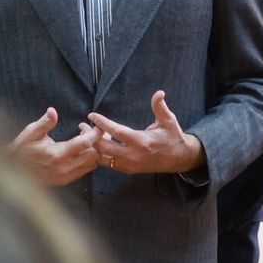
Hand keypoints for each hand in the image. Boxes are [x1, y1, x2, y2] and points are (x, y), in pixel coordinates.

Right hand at [9, 107, 101, 185]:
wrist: (14, 170)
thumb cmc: (22, 148)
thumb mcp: (31, 132)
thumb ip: (45, 123)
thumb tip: (52, 111)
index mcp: (56, 154)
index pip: (85, 143)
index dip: (95, 133)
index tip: (98, 126)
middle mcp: (64, 167)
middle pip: (93, 155)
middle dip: (96, 142)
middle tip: (91, 131)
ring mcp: (66, 176)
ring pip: (92, 164)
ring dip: (93, 151)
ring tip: (86, 139)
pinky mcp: (65, 181)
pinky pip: (85, 170)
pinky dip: (88, 160)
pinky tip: (80, 150)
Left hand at [89, 91, 205, 175]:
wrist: (179, 159)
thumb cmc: (173, 137)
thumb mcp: (169, 121)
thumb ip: (160, 107)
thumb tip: (159, 93)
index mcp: (142, 142)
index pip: (117, 132)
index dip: (102, 123)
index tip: (91, 115)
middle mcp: (133, 155)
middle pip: (104, 148)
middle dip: (91, 137)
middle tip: (83, 126)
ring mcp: (130, 165)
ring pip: (103, 158)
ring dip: (93, 147)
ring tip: (86, 135)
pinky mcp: (128, 170)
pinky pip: (109, 164)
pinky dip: (101, 155)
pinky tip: (97, 144)